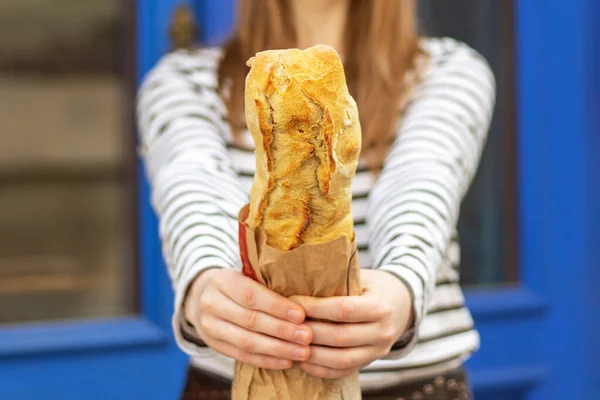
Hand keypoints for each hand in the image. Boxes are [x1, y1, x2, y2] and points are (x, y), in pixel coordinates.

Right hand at [184, 269, 312, 369]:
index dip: (277, 306)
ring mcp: (209, 326)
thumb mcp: (247, 274)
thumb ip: (267, 283)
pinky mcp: (213, 345)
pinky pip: (242, 356)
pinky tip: (286, 361)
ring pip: (246, 342)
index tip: (301, 315)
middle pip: (250, 320)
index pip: (251, 295)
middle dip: (282, 330)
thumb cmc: (238, 283)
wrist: (204, 295)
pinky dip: (266, 360)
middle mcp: (211, 303)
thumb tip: (303, 299)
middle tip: (307, 336)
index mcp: (222, 280)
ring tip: (302, 352)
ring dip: (278, 349)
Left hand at [291, 269, 413, 378]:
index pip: (343, 309)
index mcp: (380, 306)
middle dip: (309, 332)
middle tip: (286, 325)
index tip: (292, 301)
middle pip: (340, 337)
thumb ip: (336, 280)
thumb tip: (296, 278)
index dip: (315, 307)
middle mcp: (382, 331)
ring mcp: (378, 350)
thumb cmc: (373, 285)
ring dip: (313, 355)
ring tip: (290, 345)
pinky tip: (303, 361)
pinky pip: (344, 372)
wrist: (401, 303)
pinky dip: (321, 369)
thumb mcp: (361, 277)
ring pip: (342, 360)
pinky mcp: (371, 362)